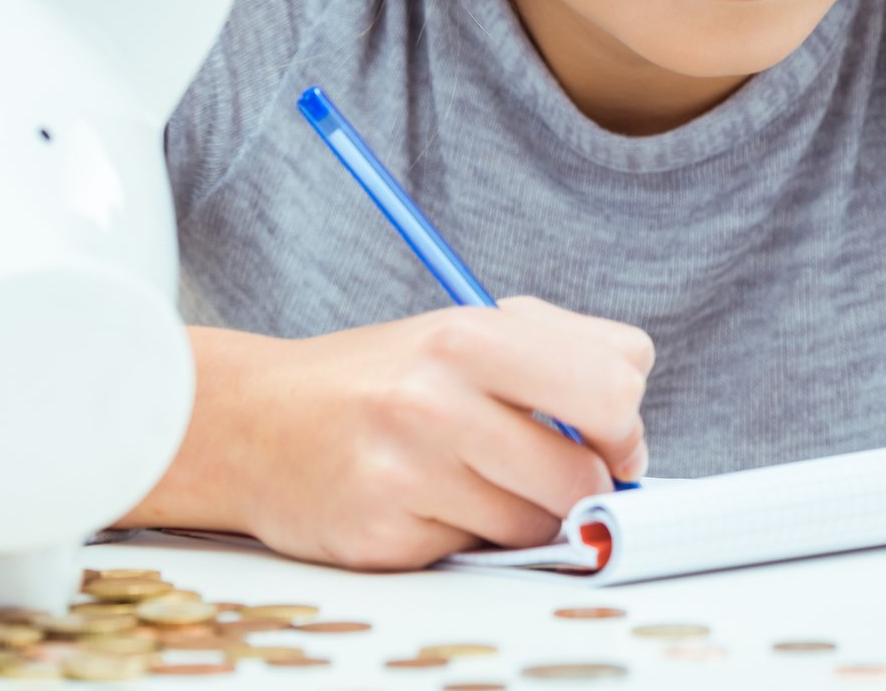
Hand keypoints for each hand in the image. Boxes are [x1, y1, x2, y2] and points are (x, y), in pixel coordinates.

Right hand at [235, 297, 653, 570]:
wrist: (252, 422)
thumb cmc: (381, 378)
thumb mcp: (466, 332)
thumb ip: (563, 356)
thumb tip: (633, 429)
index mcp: (470, 336)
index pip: (615, 382)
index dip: (624, 419)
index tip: (606, 431)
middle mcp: (438, 399)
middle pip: (587, 469)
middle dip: (592, 480)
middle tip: (565, 473)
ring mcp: (408, 473)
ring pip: (538, 523)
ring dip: (527, 513)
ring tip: (477, 479)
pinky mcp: (384, 538)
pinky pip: (478, 553)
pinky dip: (469, 536)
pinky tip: (428, 504)